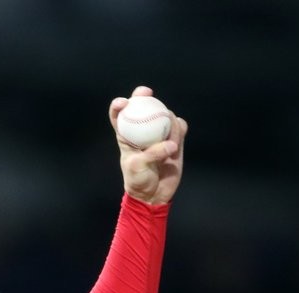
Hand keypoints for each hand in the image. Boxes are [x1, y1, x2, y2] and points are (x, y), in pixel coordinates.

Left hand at [110, 86, 187, 204]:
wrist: (154, 193)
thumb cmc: (138, 180)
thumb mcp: (138, 167)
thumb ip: (152, 154)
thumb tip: (170, 145)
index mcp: (126, 136)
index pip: (119, 117)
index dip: (119, 106)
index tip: (123, 102)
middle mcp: (142, 132)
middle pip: (143, 108)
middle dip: (143, 96)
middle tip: (146, 93)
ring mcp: (159, 134)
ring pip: (164, 116)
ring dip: (168, 123)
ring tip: (169, 145)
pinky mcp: (174, 139)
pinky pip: (179, 127)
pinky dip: (179, 130)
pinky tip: (177, 140)